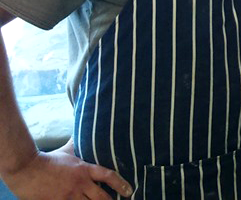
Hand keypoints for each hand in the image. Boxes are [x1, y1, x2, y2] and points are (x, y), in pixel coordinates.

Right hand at [2, 140, 131, 198]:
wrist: (28, 170)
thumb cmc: (49, 160)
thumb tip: (85, 130)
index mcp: (84, 169)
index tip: (129, 190)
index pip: (108, 176)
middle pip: (102, 197)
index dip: (121, 184)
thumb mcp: (67, 150)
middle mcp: (79, 184)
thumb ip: (79, 145)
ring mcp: (69, 196)